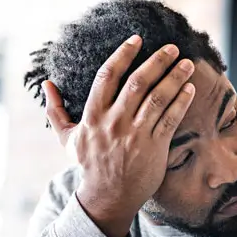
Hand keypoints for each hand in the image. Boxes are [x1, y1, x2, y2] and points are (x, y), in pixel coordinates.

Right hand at [43, 35, 195, 236]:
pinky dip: (181, 102)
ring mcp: (136, 134)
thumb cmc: (89, 165)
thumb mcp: (67, 138)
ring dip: (174, 77)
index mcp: (93, 115)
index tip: (137, 39)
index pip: (108, 76)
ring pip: (158, 98)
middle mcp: (115, 121)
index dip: (123, 54)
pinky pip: (170, 119)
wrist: (108, 197)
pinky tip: (190, 88)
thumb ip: (56, 110)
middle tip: (173, 47)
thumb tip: (46, 84)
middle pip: (138, 82)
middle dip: (157, 61)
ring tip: (187, 63)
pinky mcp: (154, 146)